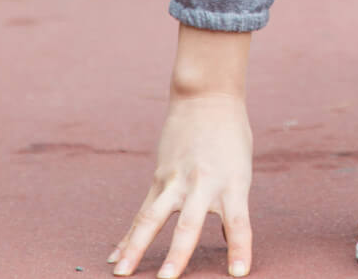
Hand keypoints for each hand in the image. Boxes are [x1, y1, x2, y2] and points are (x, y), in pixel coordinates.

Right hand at [109, 93, 253, 277]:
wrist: (206, 97)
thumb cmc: (231, 136)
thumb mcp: (241, 171)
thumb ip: (232, 205)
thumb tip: (226, 239)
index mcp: (232, 183)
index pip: (238, 222)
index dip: (239, 248)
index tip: (239, 273)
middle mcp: (203, 184)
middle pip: (189, 224)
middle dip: (177, 255)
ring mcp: (176, 181)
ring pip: (152, 219)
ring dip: (136, 247)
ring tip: (121, 273)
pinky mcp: (159, 178)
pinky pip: (142, 212)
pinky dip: (128, 237)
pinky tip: (116, 257)